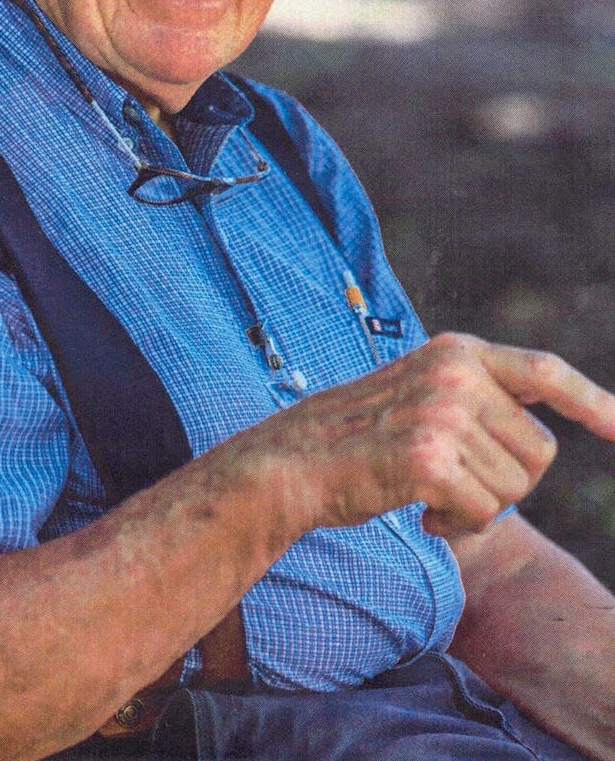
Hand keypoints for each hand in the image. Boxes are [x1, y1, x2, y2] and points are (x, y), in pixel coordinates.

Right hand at [277, 332, 614, 537]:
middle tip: (453, 479)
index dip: (592, 401)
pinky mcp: (428, 459)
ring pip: (514, 489)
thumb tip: (544, 441)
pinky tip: (420, 512)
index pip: (544, 371)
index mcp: (457, 352)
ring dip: (477, 505)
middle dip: (505, 481)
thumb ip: (478, 400)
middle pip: (539, 452)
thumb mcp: (422, 394)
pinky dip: (456, 524)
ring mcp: (442, 414)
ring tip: (428, 489)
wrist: (292, 462)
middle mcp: (455, 375)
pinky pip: (481, 512)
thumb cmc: (359, 438)